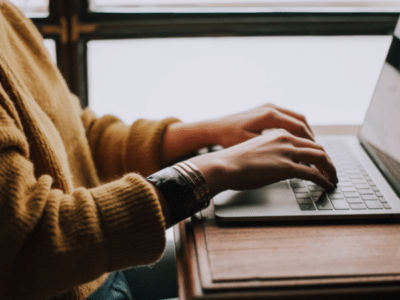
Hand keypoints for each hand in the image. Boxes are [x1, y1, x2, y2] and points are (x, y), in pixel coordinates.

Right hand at [188, 129, 337, 197]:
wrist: (224, 164)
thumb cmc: (234, 160)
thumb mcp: (255, 150)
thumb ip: (271, 153)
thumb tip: (277, 165)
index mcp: (278, 133)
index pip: (305, 140)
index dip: (316, 151)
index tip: (320, 161)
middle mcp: (285, 139)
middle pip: (317, 147)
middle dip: (328, 160)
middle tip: (331, 171)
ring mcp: (287, 152)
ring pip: (320, 157)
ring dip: (330, 169)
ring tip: (333, 179)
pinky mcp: (286, 167)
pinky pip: (313, 173)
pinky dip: (324, 179)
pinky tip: (327, 185)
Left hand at [206, 103, 314, 147]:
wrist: (215, 128)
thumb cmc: (229, 138)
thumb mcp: (251, 145)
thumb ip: (272, 148)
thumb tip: (292, 156)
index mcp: (269, 115)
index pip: (299, 127)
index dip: (310, 142)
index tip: (316, 154)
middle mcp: (271, 107)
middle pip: (301, 120)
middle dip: (310, 136)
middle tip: (317, 151)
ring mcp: (268, 107)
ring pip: (295, 117)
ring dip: (304, 131)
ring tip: (309, 146)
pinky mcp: (265, 109)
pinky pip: (287, 117)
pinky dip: (295, 128)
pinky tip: (295, 140)